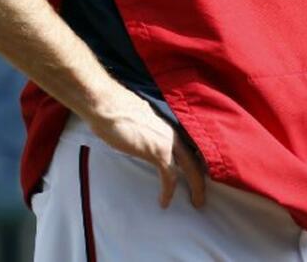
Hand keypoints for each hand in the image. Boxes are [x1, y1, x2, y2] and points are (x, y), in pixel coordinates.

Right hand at [86, 85, 206, 209]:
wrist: (104, 103)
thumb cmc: (112, 107)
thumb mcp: (135, 117)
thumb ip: (144, 127)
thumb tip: (139, 134)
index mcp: (167, 121)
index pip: (191, 142)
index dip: (198, 157)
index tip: (201, 169)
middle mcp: (173, 130)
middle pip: (197, 157)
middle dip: (202, 176)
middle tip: (202, 192)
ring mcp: (168, 140)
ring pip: (192, 168)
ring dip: (197, 187)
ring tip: (197, 202)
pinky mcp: (158, 151)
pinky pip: (170, 176)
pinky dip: (169, 191)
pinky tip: (164, 201)